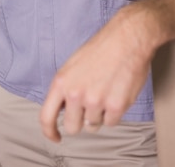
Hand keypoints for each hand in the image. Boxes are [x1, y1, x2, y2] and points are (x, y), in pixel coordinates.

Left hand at [39, 4, 155, 141]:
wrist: (128, 37)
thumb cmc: (103, 47)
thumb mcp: (74, 64)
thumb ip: (66, 87)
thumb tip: (63, 108)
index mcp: (62, 81)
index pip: (46, 117)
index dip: (50, 132)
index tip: (56, 136)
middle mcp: (76, 94)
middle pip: (72, 127)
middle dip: (81, 120)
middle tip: (90, 104)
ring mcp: (96, 101)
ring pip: (93, 125)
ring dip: (100, 113)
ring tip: (106, 90)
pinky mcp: (116, 106)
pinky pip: (111, 122)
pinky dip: (115, 112)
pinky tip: (117, 92)